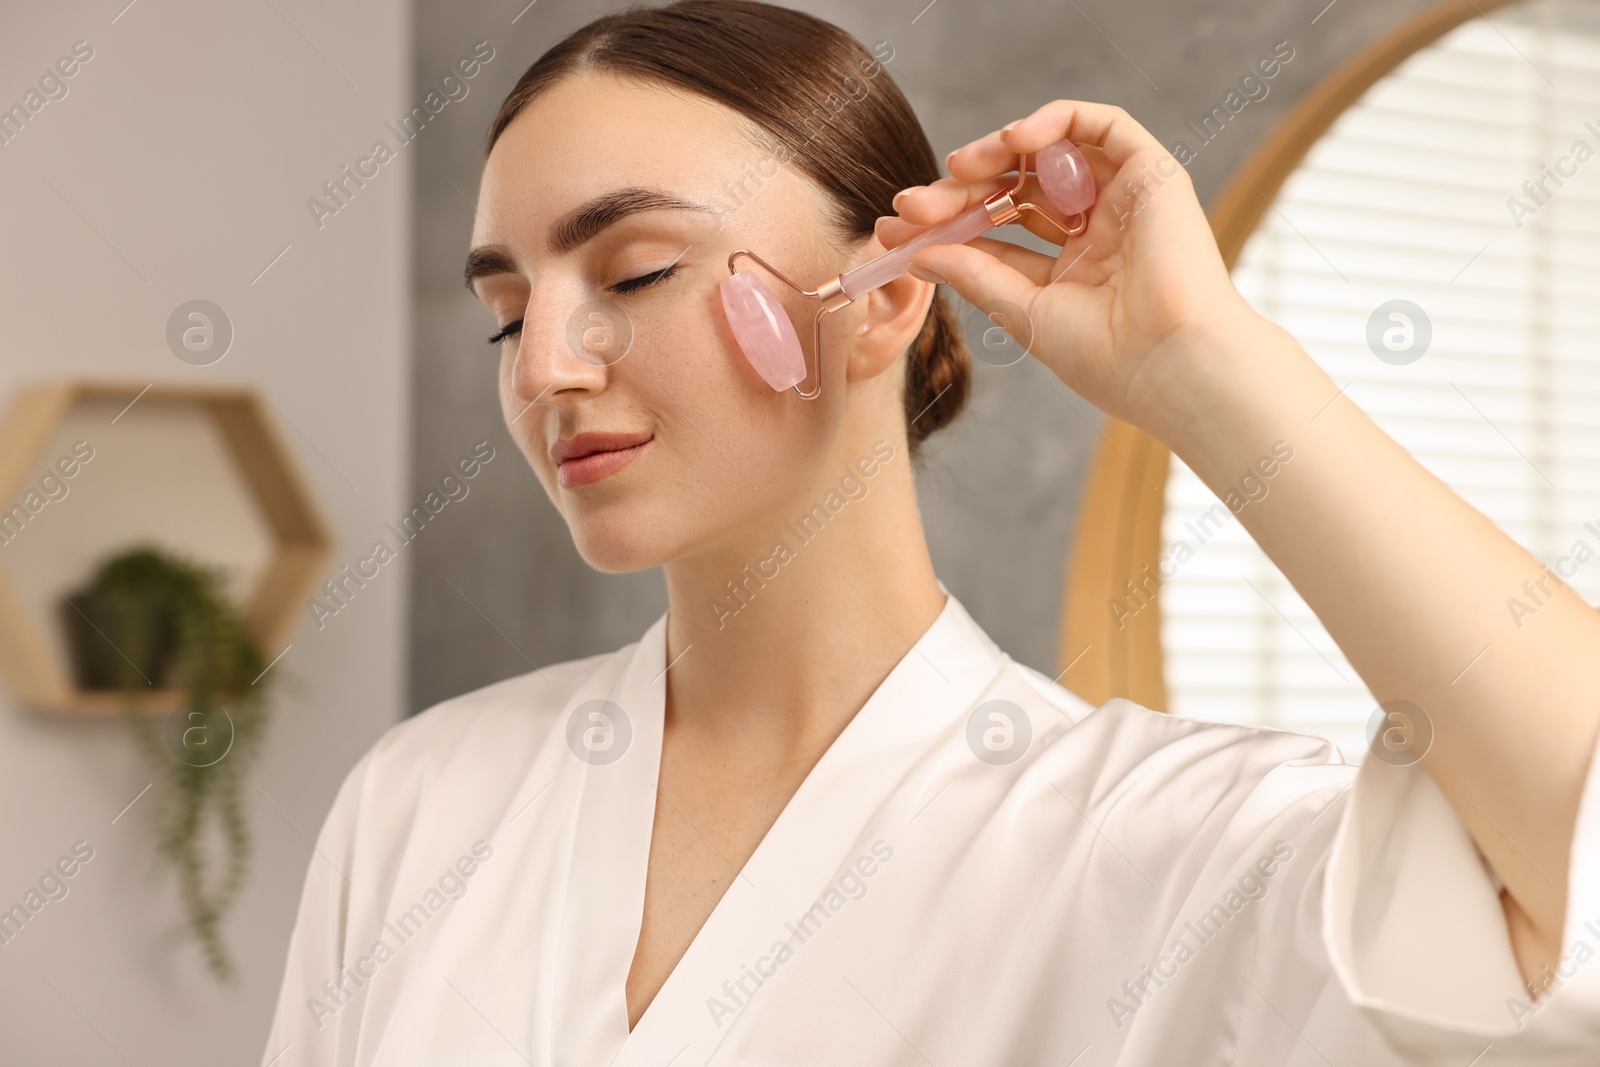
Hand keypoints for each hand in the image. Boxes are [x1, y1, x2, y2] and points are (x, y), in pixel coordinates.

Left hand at [877, 100, 1258, 440]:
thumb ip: (976, 275)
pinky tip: (1012, 141)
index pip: (997, 229)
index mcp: (1071, 266)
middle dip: (960, 189)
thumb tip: (919, 252)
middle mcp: (1097, 228)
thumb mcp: (1024, 312)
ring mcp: (1124, 199)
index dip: (946, 223)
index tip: (896, 228)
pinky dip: (1055, 122)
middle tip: (913, 203)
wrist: (1171, 365)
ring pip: (1052, 152)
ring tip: (959, 167)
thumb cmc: (1109, 358)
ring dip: (997, 151)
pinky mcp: (1151, 174)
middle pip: (1015, 187)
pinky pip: (1101, 125)